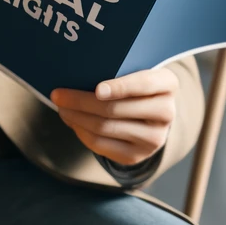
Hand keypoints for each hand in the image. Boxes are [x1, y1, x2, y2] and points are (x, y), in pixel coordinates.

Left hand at [50, 67, 176, 165]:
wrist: (149, 114)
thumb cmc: (134, 84)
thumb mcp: (134, 70)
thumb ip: (116, 68)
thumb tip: (74, 72)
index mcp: (167, 84)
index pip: (143, 85)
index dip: (119, 87)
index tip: (97, 89)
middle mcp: (166, 112)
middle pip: (116, 109)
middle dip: (81, 101)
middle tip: (58, 94)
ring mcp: (154, 138)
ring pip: (105, 128)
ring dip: (76, 117)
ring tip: (61, 107)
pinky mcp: (137, 156)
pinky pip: (101, 145)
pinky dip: (81, 132)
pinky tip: (71, 121)